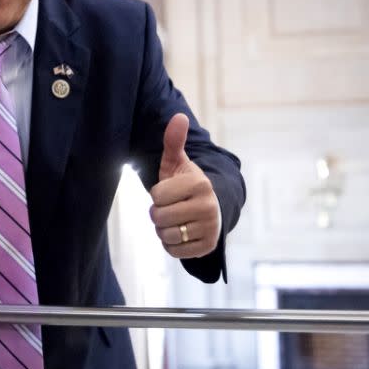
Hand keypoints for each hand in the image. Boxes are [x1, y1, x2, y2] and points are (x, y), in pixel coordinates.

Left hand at [149, 113, 220, 258]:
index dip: (157, 194)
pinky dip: (171, 245)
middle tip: (170, 207)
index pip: (157, 195)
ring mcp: (210, 228)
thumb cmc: (186, 184)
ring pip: (165, 235)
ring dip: (163, 230)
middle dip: (158, 213)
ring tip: (175, 220)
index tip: (169, 191)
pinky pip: (174, 251)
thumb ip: (174, 142)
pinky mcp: (207, 246)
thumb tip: (179, 117)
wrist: (211, 208)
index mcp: (200, 184)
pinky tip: (180, 233)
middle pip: (159, 217)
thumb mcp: (178, 163)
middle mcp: (208, 206)